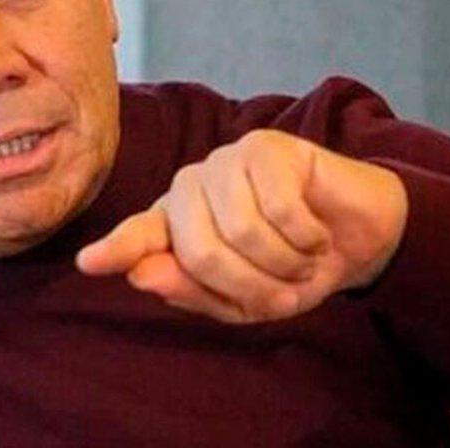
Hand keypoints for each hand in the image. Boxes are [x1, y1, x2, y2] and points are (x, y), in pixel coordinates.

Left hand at [76, 129, 407, 322]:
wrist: (360, 238)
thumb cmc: (294, 268)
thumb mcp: (246, 302)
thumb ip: (192, 289)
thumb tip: (139, 276)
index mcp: (177, 226)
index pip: (139, 237)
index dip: (115, 251)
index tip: (89, 263)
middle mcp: (191, 188)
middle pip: (200, 251)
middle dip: (252, 287)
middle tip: (286, 293)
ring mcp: (225, 162)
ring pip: (243, 232)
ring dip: (286, 264)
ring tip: (302, 258)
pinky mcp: (267, 146)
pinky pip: (281, 209)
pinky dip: (308, 237)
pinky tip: (316, 232)